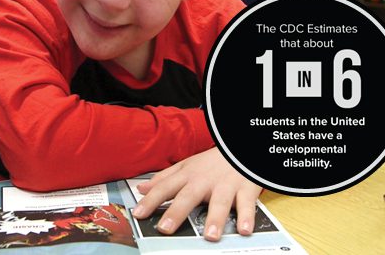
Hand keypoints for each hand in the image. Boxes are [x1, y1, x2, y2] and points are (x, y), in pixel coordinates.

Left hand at [131, 148, 261, 240]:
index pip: (165, 187)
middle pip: (189, 196)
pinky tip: (244, 229)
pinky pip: (247, 204)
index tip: (138, 213)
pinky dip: (247, 216)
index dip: (150, 200)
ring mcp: (225, 185)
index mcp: (188, 175)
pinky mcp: (245, 188)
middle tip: (165, 228)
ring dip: (215, 218)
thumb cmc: (212, 161)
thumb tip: (141, 189)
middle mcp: (205, 180)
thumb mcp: (186, 166)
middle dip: (177, 212)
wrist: (240, 148)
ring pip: (219, 202)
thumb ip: (164, 178)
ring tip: (210, 235)